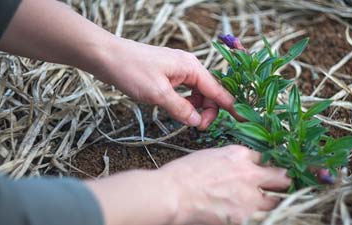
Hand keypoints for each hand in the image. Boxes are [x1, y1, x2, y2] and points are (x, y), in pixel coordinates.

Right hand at [85, 145, 290, 224]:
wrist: (173, 194)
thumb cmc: (184, 174)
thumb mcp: (212, 155)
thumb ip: (233, 160)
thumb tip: (244, 166)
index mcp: (241, 155)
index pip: (268, 157)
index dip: (271, 165)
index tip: (273, 171)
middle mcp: (250, 174)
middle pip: (283, 177)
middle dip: (285, 182)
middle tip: (284, 187)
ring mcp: (249, 197)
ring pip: (278, 201)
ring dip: (275, 202)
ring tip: (271, 204)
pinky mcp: (244, 217)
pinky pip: (264, 218)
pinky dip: (263, 216)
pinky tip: (260, 215)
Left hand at [91, 38, 235, 129]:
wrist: (108, 56)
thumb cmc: (132, 70)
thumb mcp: (158, 94)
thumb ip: (180, 109)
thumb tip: (197, 122)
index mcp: (192, 68)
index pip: (218, 90)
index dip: (231, 107)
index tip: (243, 120)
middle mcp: (189, 67)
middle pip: (209, 93)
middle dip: (208, 111)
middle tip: (197, 127)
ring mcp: (178, 70)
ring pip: (197, 94)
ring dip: (195, 108)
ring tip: (186, 121)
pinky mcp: (168, 75)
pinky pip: (185, 92)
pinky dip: (185, 103)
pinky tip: (177, 111)